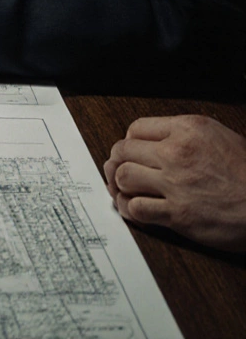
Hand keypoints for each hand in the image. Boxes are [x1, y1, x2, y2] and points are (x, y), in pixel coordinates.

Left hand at [104, 115, 245, 252]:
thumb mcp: (223, 138)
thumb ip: (188, 136)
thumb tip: (157, 141)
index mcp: (190, 130)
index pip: (137, 127)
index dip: (130, 141)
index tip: (132, 151)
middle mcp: (177, 153)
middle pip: (123, 150)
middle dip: (118, 161)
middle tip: (121, 171)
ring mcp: (176, 183)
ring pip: (123, 177)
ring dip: (120, 184)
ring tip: (126, 189)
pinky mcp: (178, 213)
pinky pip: (135, 208)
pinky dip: (129, 209)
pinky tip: (135, 209)